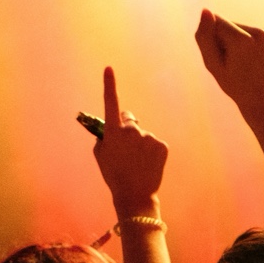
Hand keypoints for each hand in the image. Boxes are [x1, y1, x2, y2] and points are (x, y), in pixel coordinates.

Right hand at [93, 67, 167, 217]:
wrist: (134, 194)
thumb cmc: (114, 175)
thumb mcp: (101, 154)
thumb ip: (104, 137)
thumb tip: (108, 130)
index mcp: (113, 131)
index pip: (110, 102)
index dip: (109, 85)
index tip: (109, 68)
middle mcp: (131, 130)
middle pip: (130, 120)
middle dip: (128, 128)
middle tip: (127, 147)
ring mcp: (148, 137)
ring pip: (143, 135)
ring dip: (141, 144)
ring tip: (138, 162)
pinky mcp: (162, 145)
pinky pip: (155, 144)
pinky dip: (153, 152)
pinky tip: (148, 164)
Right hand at [194, 9, 263, 118]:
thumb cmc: (235, 86)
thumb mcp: (212, 65)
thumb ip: (205, 37)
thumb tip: (205, 10)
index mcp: (243, 40)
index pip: (216, 21)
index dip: (213, 40)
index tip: (223, 58)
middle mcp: (259, 33)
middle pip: (228, 24)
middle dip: (224, 40)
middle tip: (234, 64)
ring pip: (238, 27)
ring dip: (235, 41)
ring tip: (243, 63)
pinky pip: (250, 32)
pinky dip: (247, 42)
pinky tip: (252, 59)